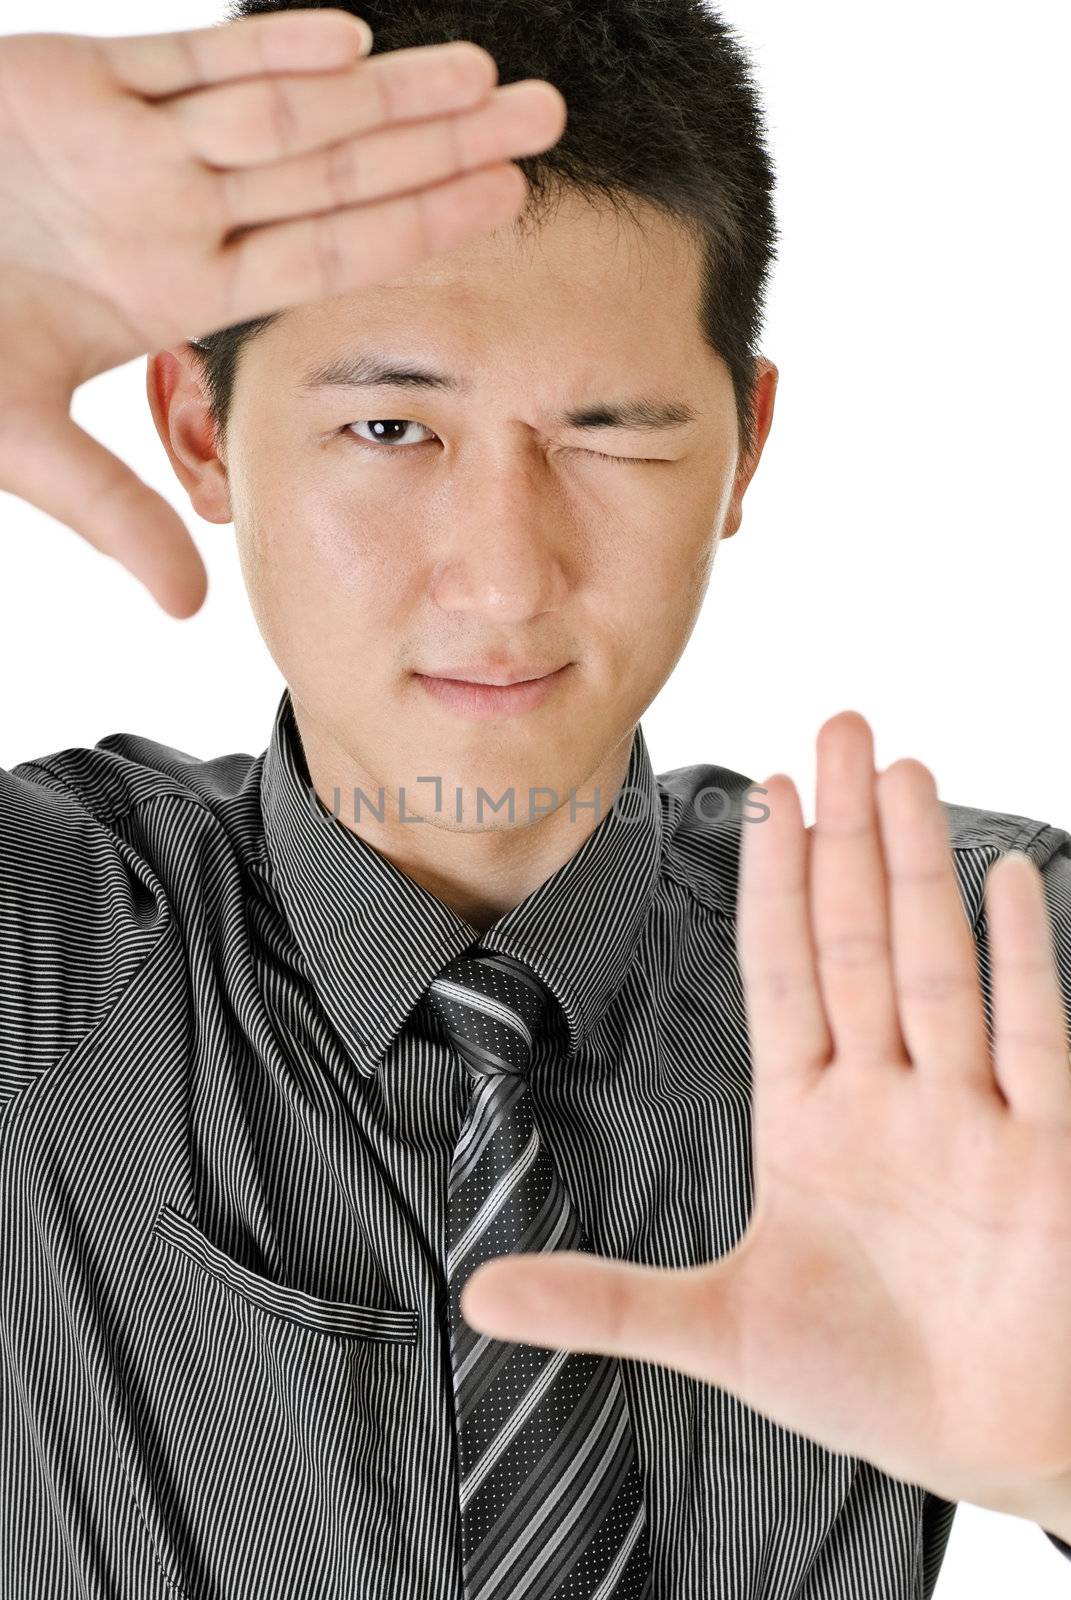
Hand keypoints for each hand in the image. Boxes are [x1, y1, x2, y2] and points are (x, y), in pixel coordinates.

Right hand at [0, 14, 564, 615]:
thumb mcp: (18, 440)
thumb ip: (111, 512)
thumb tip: (189, 610)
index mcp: (179, 286)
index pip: (327, 256)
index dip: (416, 231)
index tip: (507, 210)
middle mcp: (176, 210)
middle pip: (336, 172)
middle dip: (439, 144)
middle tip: (547, 120)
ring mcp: (131, 144)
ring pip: (281, 108)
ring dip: (382, 90)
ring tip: (484, 73)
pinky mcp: (70, 81)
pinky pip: (180, 63)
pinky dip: (257, 49)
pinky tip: (351, 44)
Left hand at [460, 710, 1070, 1527]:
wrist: (991, 1449)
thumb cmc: (870, 1387)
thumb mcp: (720, 1337)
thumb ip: (605, 1305)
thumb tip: (479, 1296)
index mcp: (809, 1126)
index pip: (786, 975)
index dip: (774, 886)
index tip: (762, 799)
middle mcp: (888, 1100)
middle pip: (860, 939)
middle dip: (845, 835)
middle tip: (836, 729)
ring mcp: (968, 1118)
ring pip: (937, 964)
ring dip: (917, 868)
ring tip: (897, 772)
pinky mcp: (1043, 1155)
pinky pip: (1033, 1037)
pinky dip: (1021, 958)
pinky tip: (1004, 879)